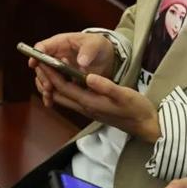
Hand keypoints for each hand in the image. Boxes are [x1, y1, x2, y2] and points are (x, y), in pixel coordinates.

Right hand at [30, 32, 114, 107]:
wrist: (106, 57)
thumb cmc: (98, 46)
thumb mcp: (96, 44)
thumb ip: (88, 51)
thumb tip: (81, 62)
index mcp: (60, 43)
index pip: (42, 47)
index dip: (36, 55)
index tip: (34, 64)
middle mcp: (54, 56)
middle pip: (40, 65)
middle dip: (42, 76)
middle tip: (48, 86)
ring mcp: (56, 68)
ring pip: (43, 78)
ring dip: (44, 87)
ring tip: (49, 96)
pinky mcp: (61, 79)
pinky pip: (51, 87)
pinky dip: (49, 95)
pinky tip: (50, 103)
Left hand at [35, 66, 160, 142]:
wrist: (145, 126)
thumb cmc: (136, 109)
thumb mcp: (124, 95)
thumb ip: (106, 86)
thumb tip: (88, 76)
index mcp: (90, 102)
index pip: (63, 87)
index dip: (51, 74)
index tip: (42, 61)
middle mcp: (85, 107)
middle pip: (58, 94)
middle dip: (47, 79)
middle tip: (40, 64)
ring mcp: (88, 109)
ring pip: (63, 98)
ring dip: (54, 85)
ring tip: (49, 70)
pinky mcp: (93, 109)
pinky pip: (71, 98)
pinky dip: (64, 88)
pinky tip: (68, 81)